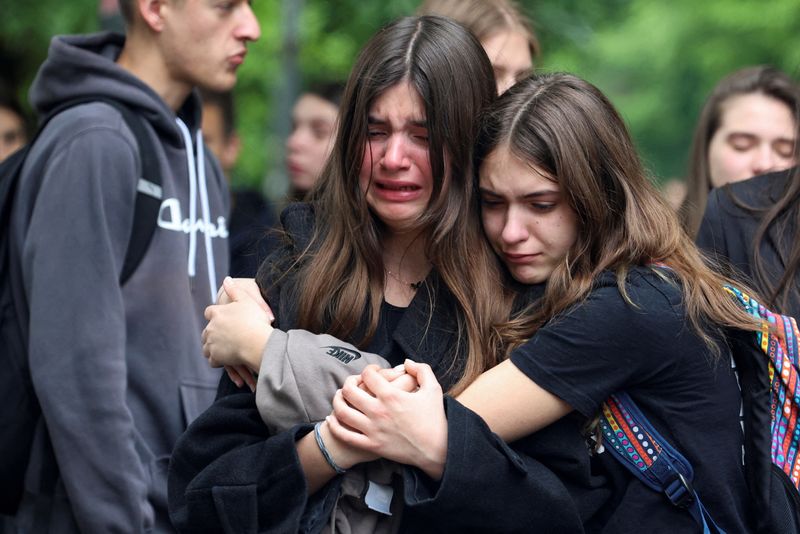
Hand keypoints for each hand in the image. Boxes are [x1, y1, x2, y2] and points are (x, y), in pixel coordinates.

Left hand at [203, 277, 273, 375]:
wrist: (256, 342)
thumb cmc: (254, 320)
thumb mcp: (247, 299)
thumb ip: (234, 289)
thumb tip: (226, 279)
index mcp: (216, 313)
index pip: (209, 312)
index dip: (215, 316)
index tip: (222, 319)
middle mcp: (210, 328)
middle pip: (206, 331)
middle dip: (213, 334)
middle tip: (225, 337)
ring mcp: (211, 343)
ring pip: (207, 347)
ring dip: (213, 348)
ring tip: (225, 350)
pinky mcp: (215, 357)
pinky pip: (212, 360)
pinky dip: (218, 360)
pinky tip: (227, 360)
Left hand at [327, 361, 447, 478]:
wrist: (436, 451)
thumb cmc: (435, 419)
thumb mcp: (434, 389)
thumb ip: (421, 370)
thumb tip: (406, 362)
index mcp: (391, 395)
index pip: (368, 375)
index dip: (368, 369)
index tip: (373, 372)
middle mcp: (378, 411)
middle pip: (349, 390)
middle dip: (348, 382)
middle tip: (353, 382)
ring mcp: (372, 429)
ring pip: (342, 411)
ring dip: (337, 400)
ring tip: (340, 396)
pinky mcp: (371, 445)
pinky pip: (345, 435)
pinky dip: (334, 426)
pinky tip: (332, 419)